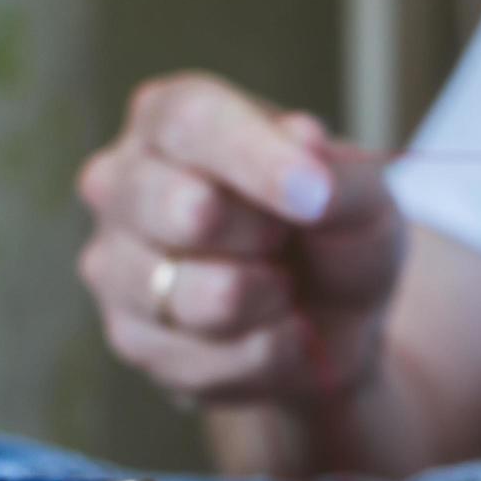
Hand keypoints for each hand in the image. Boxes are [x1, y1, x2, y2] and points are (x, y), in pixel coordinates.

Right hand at [77, 72, 403, 403]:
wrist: (336, 325)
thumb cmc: (335, 238)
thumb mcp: (365, 199)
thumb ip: (339, 173)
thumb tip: (305, 139)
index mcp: (172, 121)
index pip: (193, 123)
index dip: (256, 159)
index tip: (314, 193)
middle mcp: (122, 183)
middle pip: (183, 207)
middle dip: (263, 236)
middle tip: (289, 242)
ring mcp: (116, 264)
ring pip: (196, 296)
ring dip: (271, 300)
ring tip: (286, 286)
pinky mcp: (133, 340)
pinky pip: (213, 360)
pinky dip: (272, 352)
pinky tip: (279, 330)